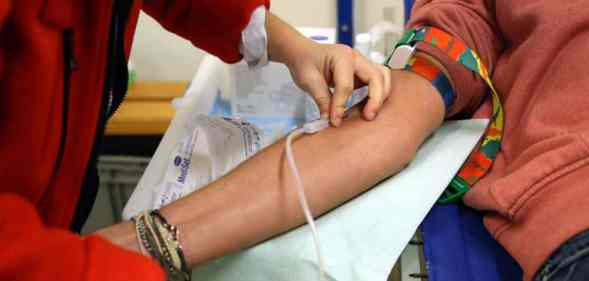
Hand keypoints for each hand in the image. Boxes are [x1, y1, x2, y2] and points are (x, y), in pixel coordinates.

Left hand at [266, 12, 390, 126]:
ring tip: (370, 112)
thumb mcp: (308, 81)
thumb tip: (330, 119)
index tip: (334, 120)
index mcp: (341, 56)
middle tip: (367, 117)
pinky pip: (378, 81)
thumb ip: (321, 100)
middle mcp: (356, 57)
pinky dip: (378, 94)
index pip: (346, 84)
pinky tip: (368, 107)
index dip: (341, 105)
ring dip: (381, 95)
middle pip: (376, 77)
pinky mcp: (363, 72)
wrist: (303, 53)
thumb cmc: (305, 62)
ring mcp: (362, 63)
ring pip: (382, 77)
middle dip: (375, 98)